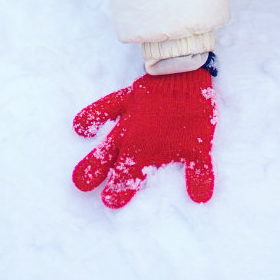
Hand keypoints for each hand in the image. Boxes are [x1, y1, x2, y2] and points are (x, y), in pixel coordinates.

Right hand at [72, 66, 215, 206]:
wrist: (186, 76)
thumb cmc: (194, 114)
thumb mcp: (201, 148)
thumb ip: (199, 174)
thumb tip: (201, 200)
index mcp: (147, 154)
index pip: (128, 179)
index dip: (118, 193)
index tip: (109, 202)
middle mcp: (132, 140)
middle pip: (110, 163)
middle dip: (96, 176)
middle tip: (83, 186)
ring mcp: (127, 119)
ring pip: (104, 142)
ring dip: (92, 157)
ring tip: (78, 173)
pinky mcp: (127, 98)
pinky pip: (105, 107)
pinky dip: (92, 115)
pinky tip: (78, 125)